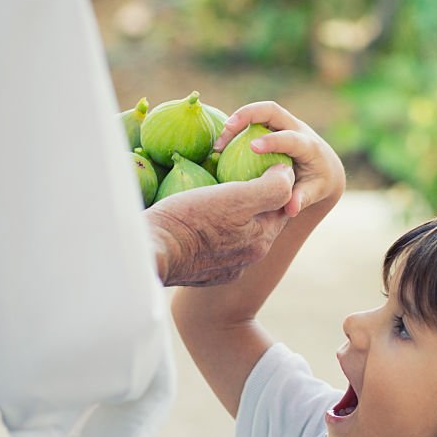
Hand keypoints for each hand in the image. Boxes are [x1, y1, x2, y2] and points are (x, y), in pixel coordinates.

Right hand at [144, 164, 293, 286]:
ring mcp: (225, 268)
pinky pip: (217, 246)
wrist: (150, 252)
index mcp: (261, 240)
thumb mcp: (237, 197)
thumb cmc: (192, 219)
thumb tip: (287, 174)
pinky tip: (200, 218)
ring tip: (219, 195)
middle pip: (261, 221)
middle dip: (258, 200)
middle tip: (240, 175)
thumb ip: (271, 188)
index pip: (281, 205)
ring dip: (235, 216)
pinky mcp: (203, 272)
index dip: (276, 183)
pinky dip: (215, 231)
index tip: (261, 164)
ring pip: (239, 233)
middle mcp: (248, 259)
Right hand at [214, 101, 345, 217]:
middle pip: (271, 110)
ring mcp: (283, 123)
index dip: (273, 140)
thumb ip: (302, 199)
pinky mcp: (271, 125)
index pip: (291, 137)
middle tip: (226, 130)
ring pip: (258, 113)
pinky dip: (235, 132)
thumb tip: (290, 209)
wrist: (324, 168)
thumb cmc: (317, 183)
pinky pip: (250, 122)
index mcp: (308, 145)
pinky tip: (218, 151)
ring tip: (217, 146)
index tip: (253, 147)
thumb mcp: (314, 192)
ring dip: (236, 123)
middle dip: (248, 115)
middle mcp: (296, 127)